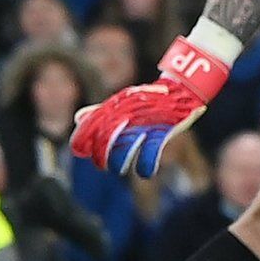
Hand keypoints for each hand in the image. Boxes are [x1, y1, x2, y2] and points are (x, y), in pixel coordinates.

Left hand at [69, 34, 230, 176]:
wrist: (182, 89)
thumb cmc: (148, 98)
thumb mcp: (123, 102)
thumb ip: (100, 111)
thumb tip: (78, 119)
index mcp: (115, 107)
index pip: (89, 126)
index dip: (81, 141)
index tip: (81, 151)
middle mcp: (127, 115)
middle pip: (104, 141)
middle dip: (100, 158)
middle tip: (104, 165)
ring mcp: (145, 123)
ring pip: (124, 149)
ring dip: (120, 163)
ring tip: (122, 169)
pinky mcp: (163, 131)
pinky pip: (151, 153)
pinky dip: (146, 166)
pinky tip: (145, 172)